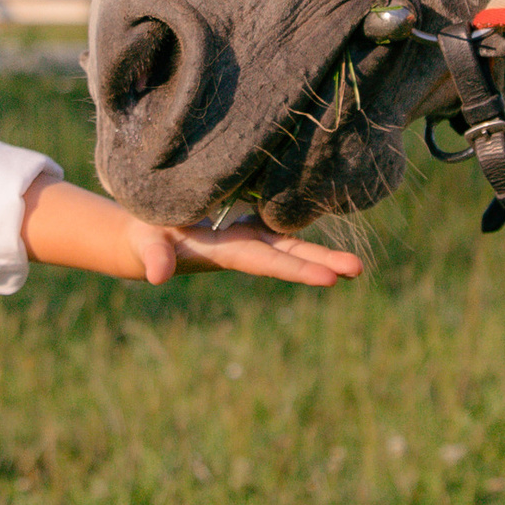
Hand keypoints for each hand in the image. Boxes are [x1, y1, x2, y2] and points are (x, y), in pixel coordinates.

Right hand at [135, 214, 360, 288]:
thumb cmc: (145, 240)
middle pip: (291, 256)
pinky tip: (328, 225)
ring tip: (357, 264)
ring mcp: (249, 237)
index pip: (270, 262)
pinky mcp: (246, 225)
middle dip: (323, 264)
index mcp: (228, 253)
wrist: (146, 241)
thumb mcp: (148, 245)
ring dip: (322, 253)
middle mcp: (245, 248)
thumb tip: (157, 276)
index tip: (332, 278)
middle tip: (359, 269)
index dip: (299, 268)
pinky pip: (282, 226)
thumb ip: (155, 258)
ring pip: (292, 243)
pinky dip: (305, 227)